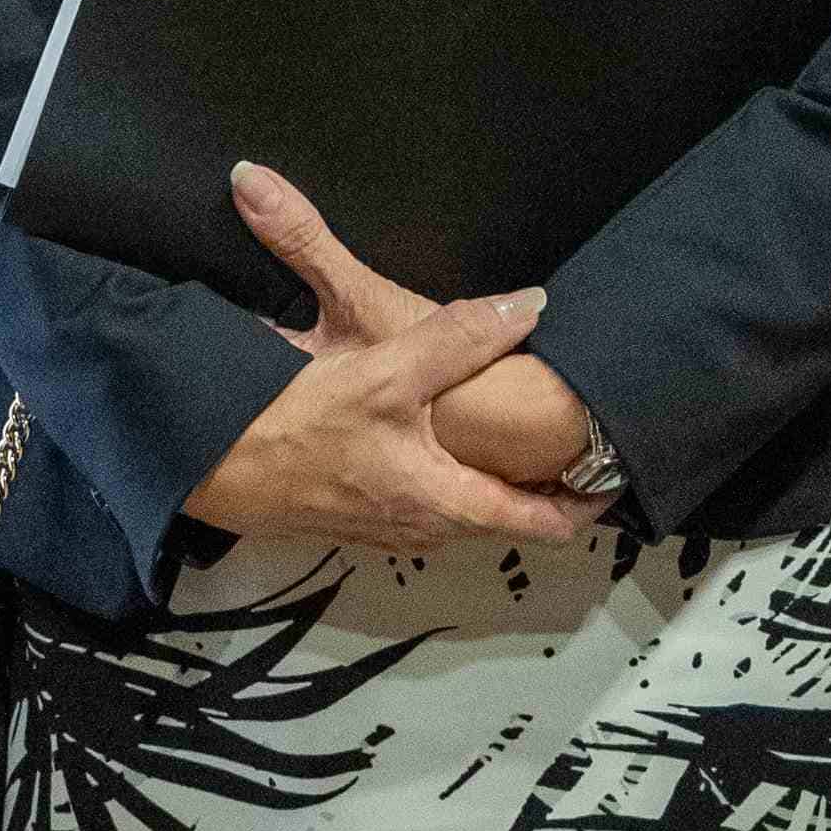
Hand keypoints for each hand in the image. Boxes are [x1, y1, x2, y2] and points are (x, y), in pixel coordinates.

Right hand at [182, 165, 593, 555]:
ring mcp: (386, 525)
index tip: (619, 479)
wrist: (211, 462)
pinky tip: (443, 440)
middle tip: (583, 449)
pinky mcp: (355, 512)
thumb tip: (529, 304)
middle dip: (545, 486)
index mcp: (445, 500)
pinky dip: (452, 477)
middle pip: (504, 514)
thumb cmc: (297, 427)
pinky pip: (424, 499)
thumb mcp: (387, 370)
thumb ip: (460, 336)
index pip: (539, 521)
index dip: (585, 502)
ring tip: (528, 445)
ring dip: (497, 482)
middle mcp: (422, 526)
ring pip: (462, 507)